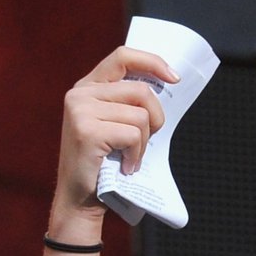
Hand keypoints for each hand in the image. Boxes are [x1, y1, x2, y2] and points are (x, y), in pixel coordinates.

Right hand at [52, 46, 176, 226]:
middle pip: (141, 90)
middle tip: (147, 141)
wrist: (81, 199)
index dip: (152, 62)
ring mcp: (80, 111)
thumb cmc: (106, 163)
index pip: (123, 56)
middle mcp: (80, 94)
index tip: (175, 78)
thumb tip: (168, 84)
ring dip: (144, 142)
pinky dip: (137, 154)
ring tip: (129, 157)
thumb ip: (130, 103)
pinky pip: (133, 135)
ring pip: (141, 116)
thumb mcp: (117, 125)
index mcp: (88, 87)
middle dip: (156, 118)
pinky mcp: (86, 131)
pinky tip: (126, 166)